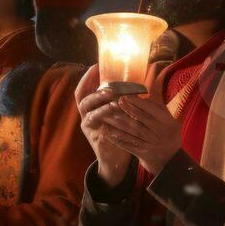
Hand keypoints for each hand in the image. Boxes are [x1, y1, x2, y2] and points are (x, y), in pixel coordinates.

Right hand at [75, 66, 134, 184]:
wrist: (118, 160)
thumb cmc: (122, 133)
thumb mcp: (123, 113)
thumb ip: (126, 98)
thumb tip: (143, 79)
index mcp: (92, 107)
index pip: (85, 89)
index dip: (88, 77)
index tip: (96, 65)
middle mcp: (86, 115)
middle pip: (82, 97)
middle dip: (91, 86)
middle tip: (106, 81)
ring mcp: (88, 126)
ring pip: (86, 108)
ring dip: (98, 100)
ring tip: (110, 94)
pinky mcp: (93, 135)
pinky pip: (95, 122)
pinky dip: (103, 114)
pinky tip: (113, 109)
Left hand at [95, 93, 183, 175]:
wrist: (170, 160)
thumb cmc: (167, 133)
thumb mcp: (168, 117)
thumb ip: (158, 101)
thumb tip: (154, 80)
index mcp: (167, 122)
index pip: (150, 110)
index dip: (136, 103)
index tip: (123, 96)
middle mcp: (159, 133)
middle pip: (139, 120)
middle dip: (124, 111)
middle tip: (111, 104)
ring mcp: (151, 144)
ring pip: (132, 132)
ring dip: (117, 124)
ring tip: (106, 116)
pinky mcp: (143, 153)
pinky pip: (128, 145)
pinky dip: (117, 139)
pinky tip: (107, 132)